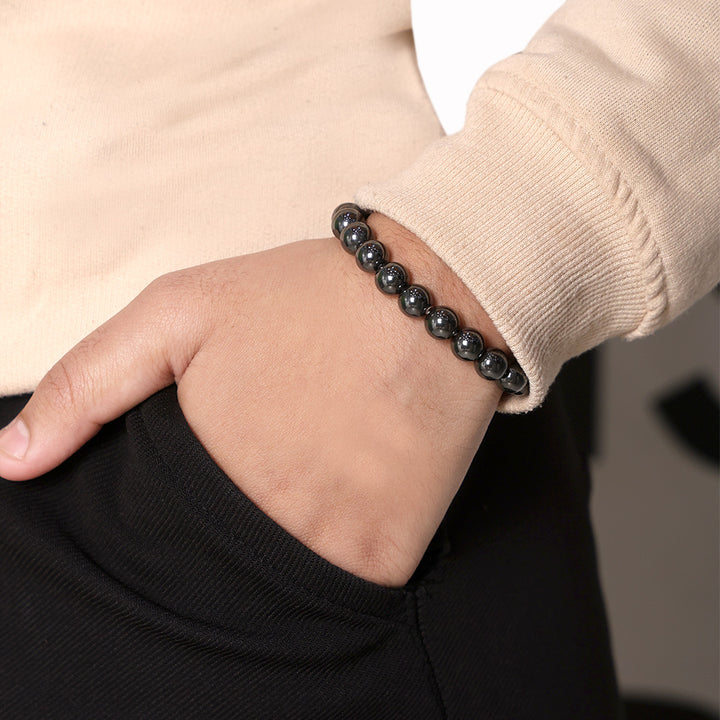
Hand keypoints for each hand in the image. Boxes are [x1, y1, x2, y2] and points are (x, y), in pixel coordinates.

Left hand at [0, 215, 504, 585]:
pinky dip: (336, 556)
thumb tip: (11, 462)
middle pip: (215, 569)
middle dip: (228, 530)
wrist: (428, 298)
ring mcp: (327, 543)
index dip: (174, 515)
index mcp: (198, 471)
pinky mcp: (388, 552)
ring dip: (282, 544)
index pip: (152, 543)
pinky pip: (343, 590)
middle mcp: (259, 521)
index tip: (209, 478)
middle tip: (267, 469)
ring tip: (308, 475)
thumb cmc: (301, 299)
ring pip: (277, 586)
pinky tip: (345, 497)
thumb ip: (87, 384)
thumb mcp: (179, 311)